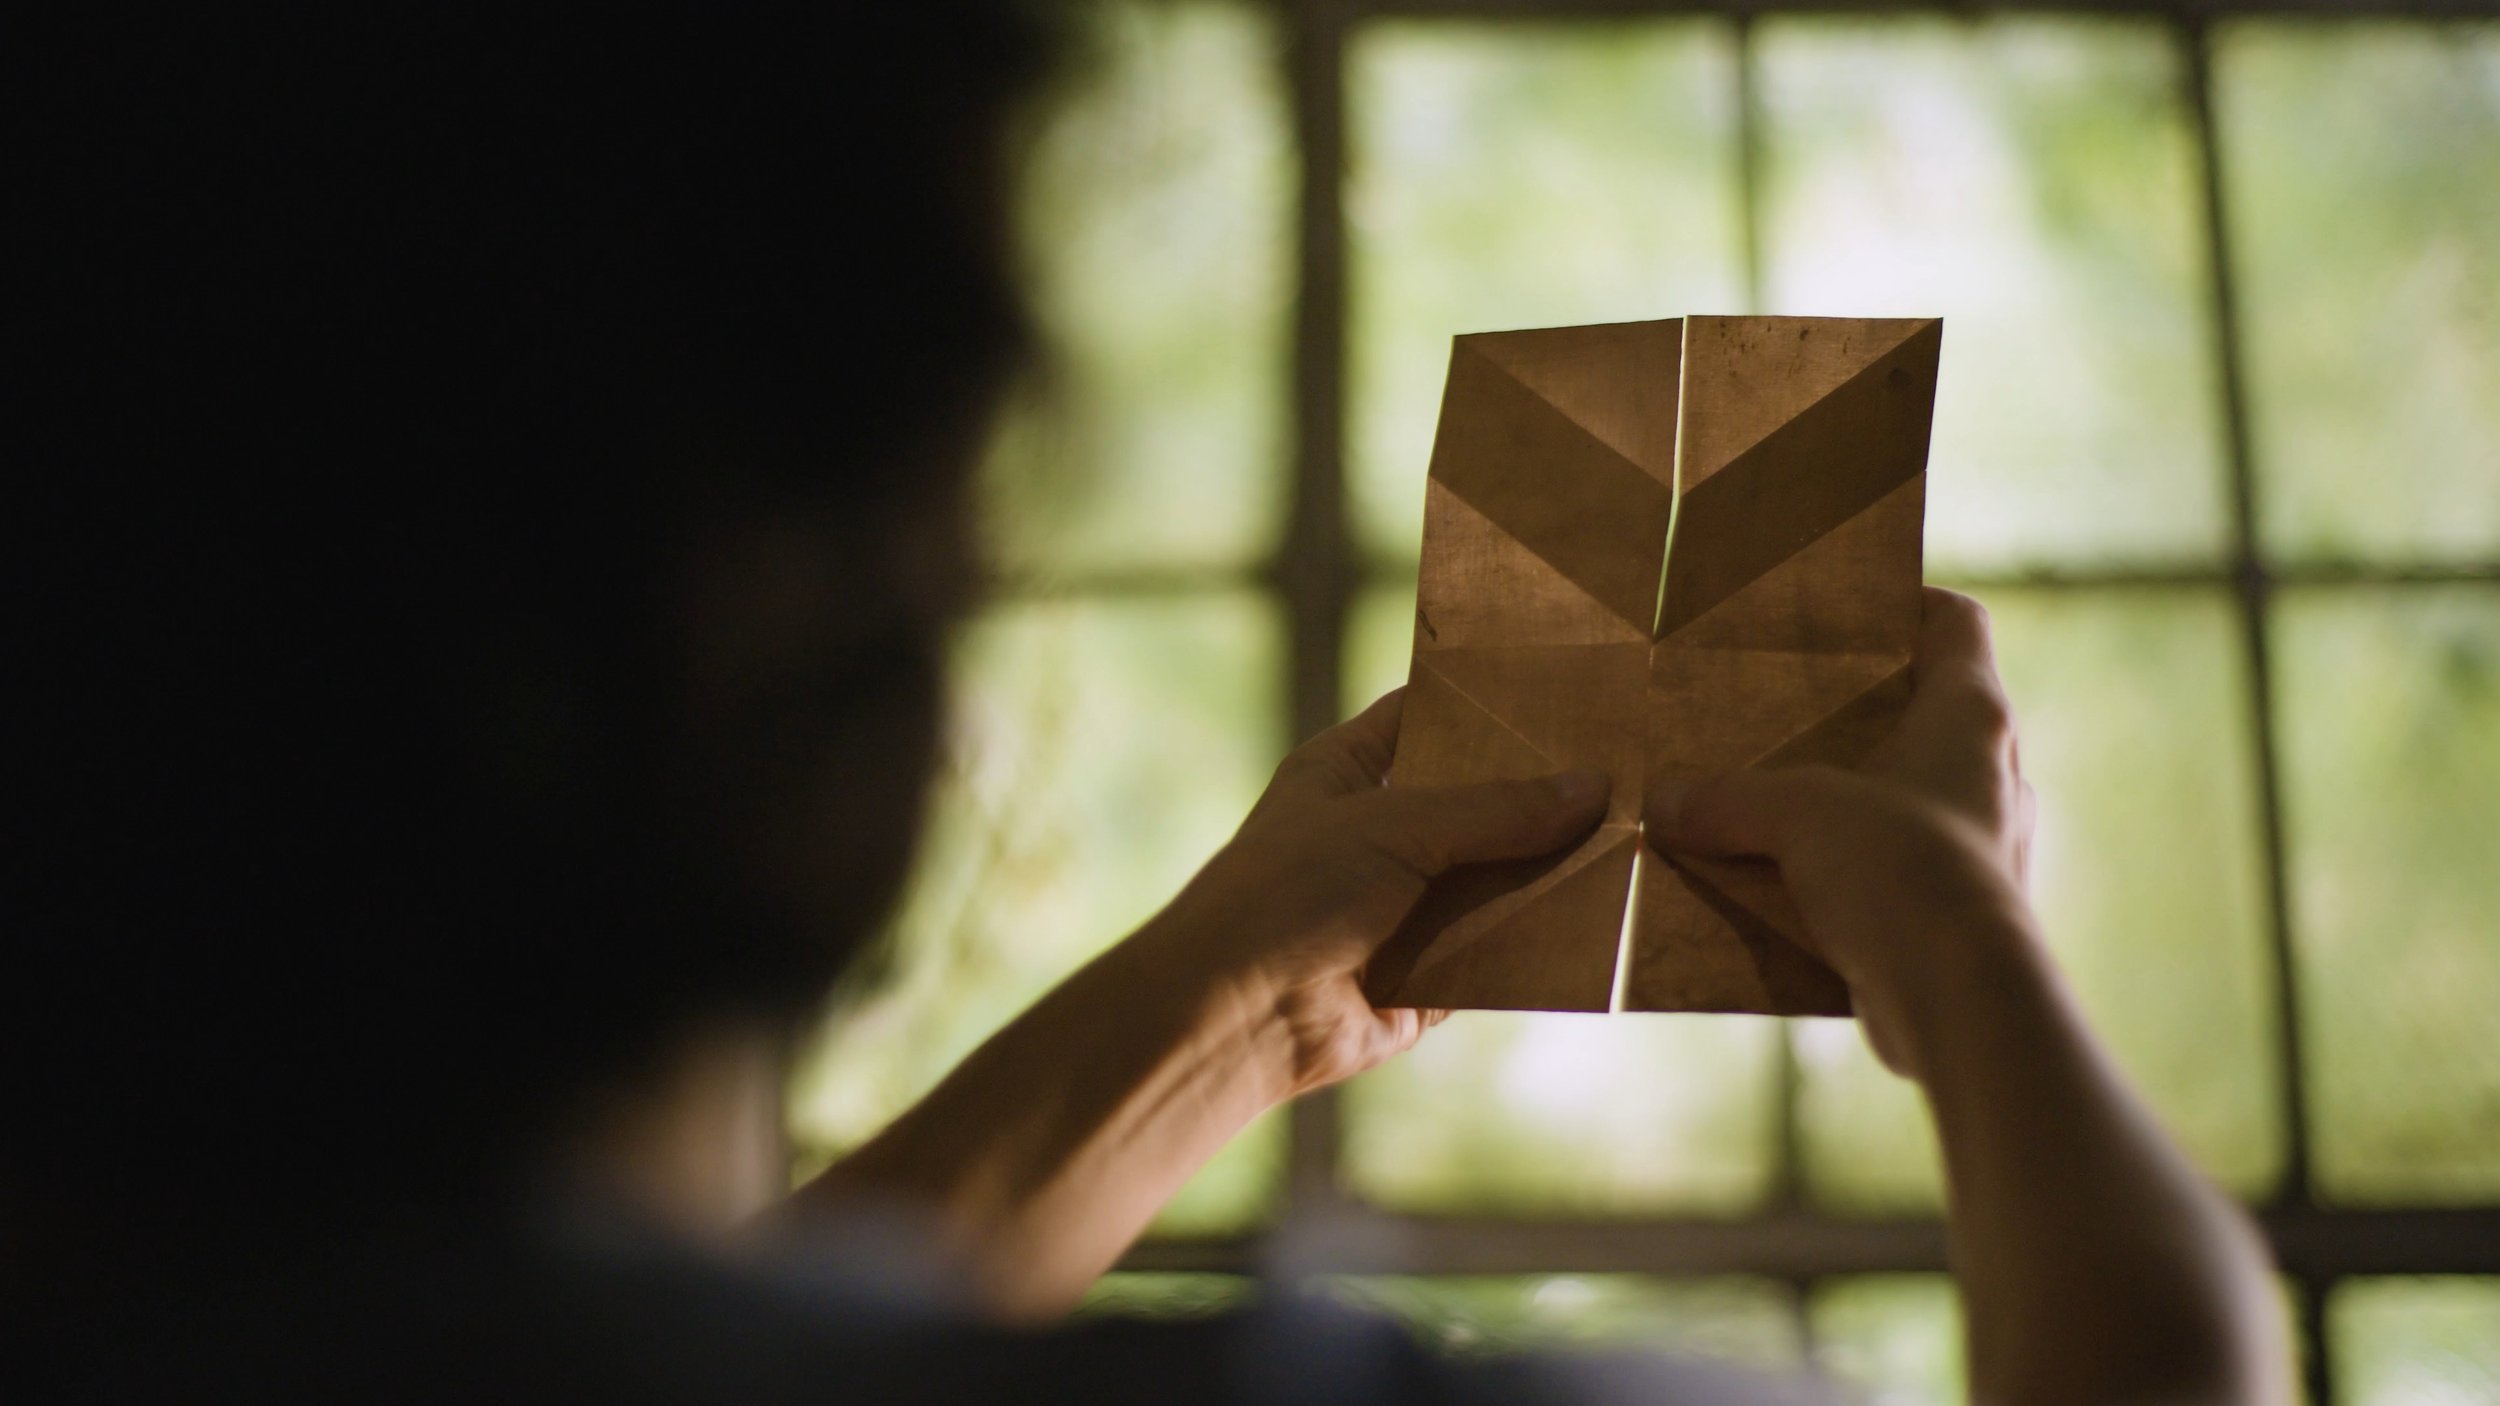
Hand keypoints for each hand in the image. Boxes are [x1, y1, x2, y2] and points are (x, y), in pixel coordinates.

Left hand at [1134, 691, 1608, 1098]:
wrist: (1236, 1016)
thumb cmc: (1288, 892)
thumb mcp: (1395, 825)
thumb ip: (1495, 808)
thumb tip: (1593, 788)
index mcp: (1349, 770)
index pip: (1431, 715)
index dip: (1494, 702)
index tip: (1574, 687)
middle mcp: (1380, 832)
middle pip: (1479, 801)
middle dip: (1544, 792)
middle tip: (1632, 766)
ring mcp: (1406, 905)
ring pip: (1498, 877)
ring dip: (1553, 869)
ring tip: (1643, 835)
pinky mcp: (1429, 974)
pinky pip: (1500, 950)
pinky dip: (1541, 941)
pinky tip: (1610, 919)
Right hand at [1645, 588, 2039, 1078]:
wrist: (1959, 1000)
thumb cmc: (1900, 871)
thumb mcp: (1793, 813)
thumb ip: (1727, 800)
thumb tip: (1663, 805)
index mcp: (1970, 717)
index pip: (1956, 624)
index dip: (1908, 605)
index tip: (1851, 610)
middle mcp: (1992, 775)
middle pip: (1930, 716)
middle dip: (1860, 717)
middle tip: (1785, 714)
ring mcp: (1985, 849)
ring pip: (1914, 802)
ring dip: (1854, 804)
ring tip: (1776, 804)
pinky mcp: (1963, 916)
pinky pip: (1900, 877)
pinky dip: (1852, 878)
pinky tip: (1790, 889)